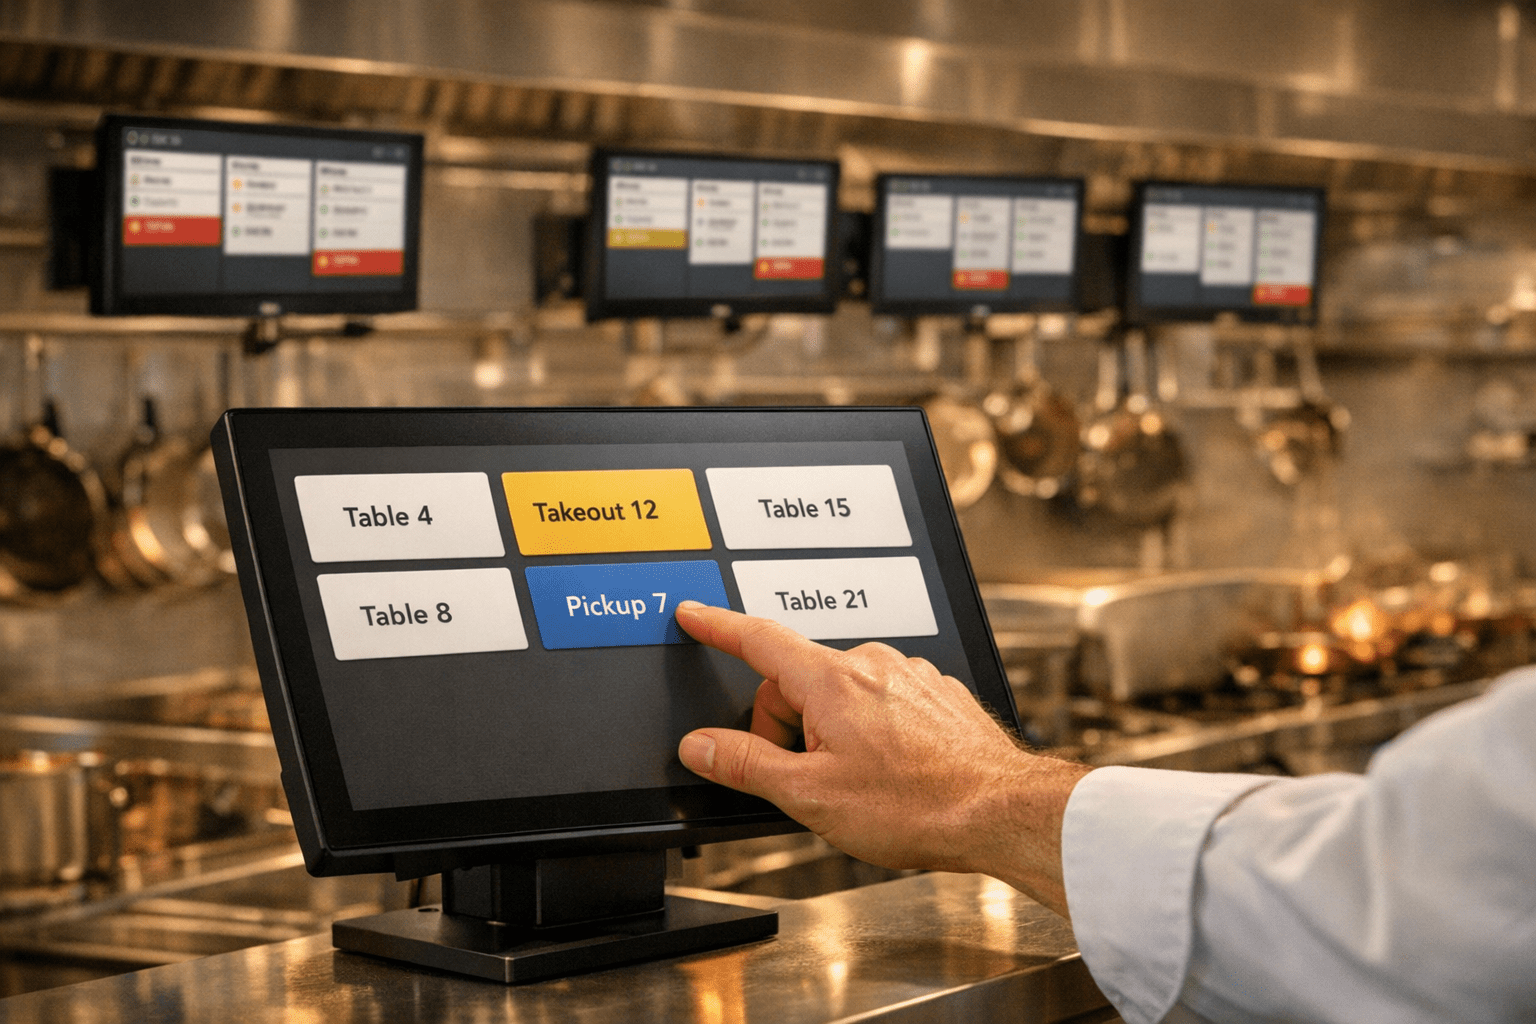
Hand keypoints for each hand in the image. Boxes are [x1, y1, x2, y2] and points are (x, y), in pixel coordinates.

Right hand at [674, 601, 1090, 917]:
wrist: (1000, 811)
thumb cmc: (917, 805)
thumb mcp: (810, 796)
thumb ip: (746, 764)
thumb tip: (701, 745)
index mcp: (832, 681)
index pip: (758, 640)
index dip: (718, 626)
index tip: (694, 614)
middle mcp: (872, 664)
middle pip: (799, 682)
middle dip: (790, 728)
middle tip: (810, 779)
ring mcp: (910, 675)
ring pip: (842, 695)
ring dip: (833, 733)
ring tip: (861, 783)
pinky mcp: (938, 693)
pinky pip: (883, 702)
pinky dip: (874, 732)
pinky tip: (892, 773)